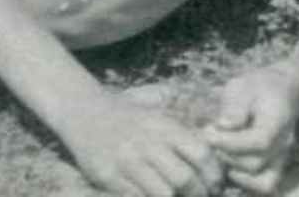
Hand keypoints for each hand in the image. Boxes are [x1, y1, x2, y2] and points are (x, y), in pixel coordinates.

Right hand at [65, 93, 226, 196]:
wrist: (83, 111)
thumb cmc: (128, 119)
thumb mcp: (157, 119)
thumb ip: (182, 138)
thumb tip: (214, 162)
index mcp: (163, 126)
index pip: (200, 154)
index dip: (213, 174)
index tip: (215, 185)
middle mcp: (146, 143)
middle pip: (185, 178)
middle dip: (198, 194)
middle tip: (200, 196)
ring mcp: (126, 161)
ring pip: (163, 193)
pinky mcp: (108, 176)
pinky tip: (153, 196)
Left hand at [201, 68, 298, 192]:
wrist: (280, 93)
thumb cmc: (256, 87)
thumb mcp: (242, 85)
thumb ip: (234, 105)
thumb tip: (224, 125)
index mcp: (277, 121)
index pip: (259, 141)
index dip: (230, 142)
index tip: (208, 132)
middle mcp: (283, 145)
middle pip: (254, 164)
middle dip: (225, 154)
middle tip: (208, 137)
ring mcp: (281, 159)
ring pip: (260, 181)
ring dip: (232, 169)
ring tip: (218, 149)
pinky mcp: (275, 168)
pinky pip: (265, 186)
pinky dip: (245, 182)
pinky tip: (229, 163)